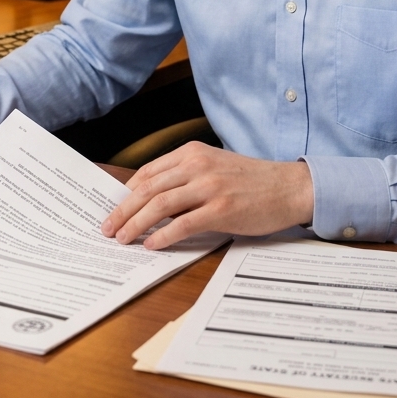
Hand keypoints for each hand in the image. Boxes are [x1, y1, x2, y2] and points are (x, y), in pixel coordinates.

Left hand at [101, 142, 313, 249]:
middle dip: (123, 210)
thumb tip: (152, 198)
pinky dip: (164, 235)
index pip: (148, 172)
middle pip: (148, 189)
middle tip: (108, 228)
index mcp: (192, 152)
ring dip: (136, 224)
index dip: (126, 193)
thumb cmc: (251, 180)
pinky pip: (183, 223)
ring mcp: (209, 187)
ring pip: (160, 205)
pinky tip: (152, 245)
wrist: (288, 187)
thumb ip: (186, 175)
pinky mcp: (221, 209)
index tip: (114, 209)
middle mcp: (197, 165)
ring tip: (123, 238)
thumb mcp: (214, 166)